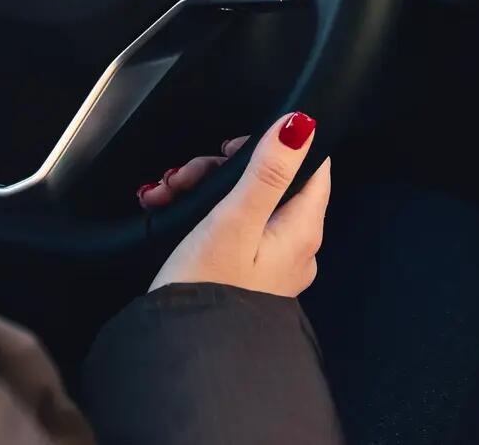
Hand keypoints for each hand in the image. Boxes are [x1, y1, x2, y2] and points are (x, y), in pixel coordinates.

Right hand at [147, 113, 331, 296]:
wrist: (184, 355)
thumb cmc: (209, 288)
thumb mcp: (235, 219)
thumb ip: (269, 170)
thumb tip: (301, 125)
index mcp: (303, 230)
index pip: (311, 166)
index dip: (276, 145)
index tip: (235, 146)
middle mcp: (297, 248)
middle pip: (271, 183)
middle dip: (222, 171)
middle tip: (185, 177)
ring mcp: (273, 265)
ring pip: (246, 206)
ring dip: (204, 191)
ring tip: (167, 195)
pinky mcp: (248, 278)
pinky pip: (233, 232)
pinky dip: (203, 219)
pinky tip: (169, 214)